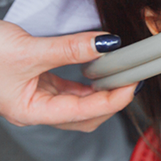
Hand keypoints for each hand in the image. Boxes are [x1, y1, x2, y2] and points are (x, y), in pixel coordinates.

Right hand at [0, 20, 135, 130]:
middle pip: (85, 117)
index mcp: (30, 111)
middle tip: (132, 77)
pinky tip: (99, 68)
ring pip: (79, 104)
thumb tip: (106, 43)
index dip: (112, 100)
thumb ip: (68, 48)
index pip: (83, 113)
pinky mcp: (36, 83)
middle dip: (111, 101)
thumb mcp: (27, 50)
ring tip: (121, 72)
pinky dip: (87, 81)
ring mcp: (36, 97)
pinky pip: (69, 89)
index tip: (133, 83)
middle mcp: (35, 109)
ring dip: (101, 91)